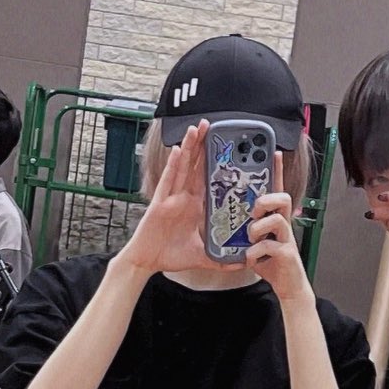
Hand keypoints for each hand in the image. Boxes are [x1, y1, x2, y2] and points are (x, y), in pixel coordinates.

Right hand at [120, 120, 237, 278]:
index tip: (226, 148)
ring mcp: (171, 198)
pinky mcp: (160, 203)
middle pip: (195, 166)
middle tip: (212, 125)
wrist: (147, 263)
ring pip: (182, 168)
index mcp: (194, 206)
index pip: (208, 180)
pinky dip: (172, 166)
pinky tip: (177, 150)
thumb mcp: (202, 255)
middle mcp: (183, 198)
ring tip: (196, 128)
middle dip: (203, 146)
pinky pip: (168, 181)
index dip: (216, 163)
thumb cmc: (170, 256)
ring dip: (189, 148)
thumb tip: (241, 263)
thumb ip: (221, 258)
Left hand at [246, 155, 309, 304]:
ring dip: (258, 228)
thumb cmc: (271, 262)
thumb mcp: (255, 241)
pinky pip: (269, 246)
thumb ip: (246, 228)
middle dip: (266, 199)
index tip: (275, 152)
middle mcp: (283, 226)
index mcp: (274, 219)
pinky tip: (252, 260)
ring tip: (251, 239)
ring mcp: (287, 239)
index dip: (277, 171)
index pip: (277, 190)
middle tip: (254, 210)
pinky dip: (255, 254)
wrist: (288, 286)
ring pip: (276, 220)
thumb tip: (225, 218)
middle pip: (282, 198)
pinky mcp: (286, 255)